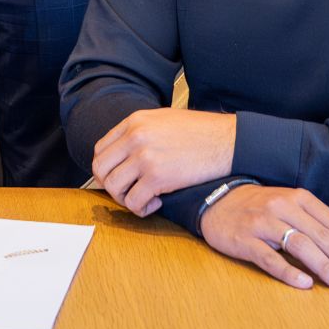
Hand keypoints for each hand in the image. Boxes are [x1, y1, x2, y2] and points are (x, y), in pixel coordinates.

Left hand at [91, 108, 236, 215]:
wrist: (226, 141)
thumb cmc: (200, 132)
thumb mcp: (163, 119)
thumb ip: (140, 131)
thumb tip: (123, 151)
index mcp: (135, 121)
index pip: (101, 149)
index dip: (106, 168)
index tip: (118, 177)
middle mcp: (135, 137)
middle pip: (101, 169)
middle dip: (110, 186)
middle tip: (127, 193)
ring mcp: (144, 157)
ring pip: (114, 188)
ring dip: (125, 199)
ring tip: (143, 199)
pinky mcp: (157, 178)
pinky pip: (134, 202)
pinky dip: (141, 209)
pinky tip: (156, 204)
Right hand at [199, 185, 328, 291]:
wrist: (216, 201)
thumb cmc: (260, 209)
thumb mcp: (290, 206)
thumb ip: (314, 224)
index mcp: (300, 199)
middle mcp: (284, 208)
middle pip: (322, 236)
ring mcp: (263, 223)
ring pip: (300, 245)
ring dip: (325, 267)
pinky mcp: (244, 240)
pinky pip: (269, 258)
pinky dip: (288, 272)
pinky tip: (305, 285)